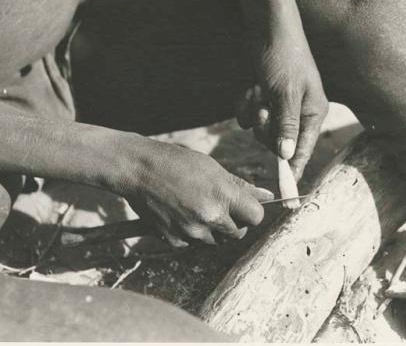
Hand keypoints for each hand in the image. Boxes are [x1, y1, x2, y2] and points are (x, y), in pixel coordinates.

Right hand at [114, 135, 273, 246]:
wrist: (138, 170)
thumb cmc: (177, 162)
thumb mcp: (213, 168)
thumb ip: (241, 186)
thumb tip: (266, 195)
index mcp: (223, 196)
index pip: (256, 217)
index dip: (251, 212)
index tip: (243, 206)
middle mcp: (209, 217)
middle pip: (238, 233)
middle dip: (233, 222)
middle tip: (218, 205)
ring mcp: (191, 232)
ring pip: (216, 241)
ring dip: (213, 229)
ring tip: (197, 207)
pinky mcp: (174, 241)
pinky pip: (193, 244)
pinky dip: (192, 234)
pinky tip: (182, 214)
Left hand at [237, 30, 328, 180]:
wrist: (267, 29)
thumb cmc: (283, 57)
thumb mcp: (286, 93)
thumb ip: (287, 126)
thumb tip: (287, 156)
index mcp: (312, 113)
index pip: (303, 151)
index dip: (294, 171)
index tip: (287, 195)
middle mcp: (298, 113)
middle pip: (276, 143)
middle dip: (264, 128)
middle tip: (264, 109)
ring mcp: (279, 106)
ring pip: (259, 129)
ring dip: (253, 112)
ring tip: (258, 90)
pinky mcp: (264, 99)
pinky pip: (248, 115)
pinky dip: (245, 104)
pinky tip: (250, 87)